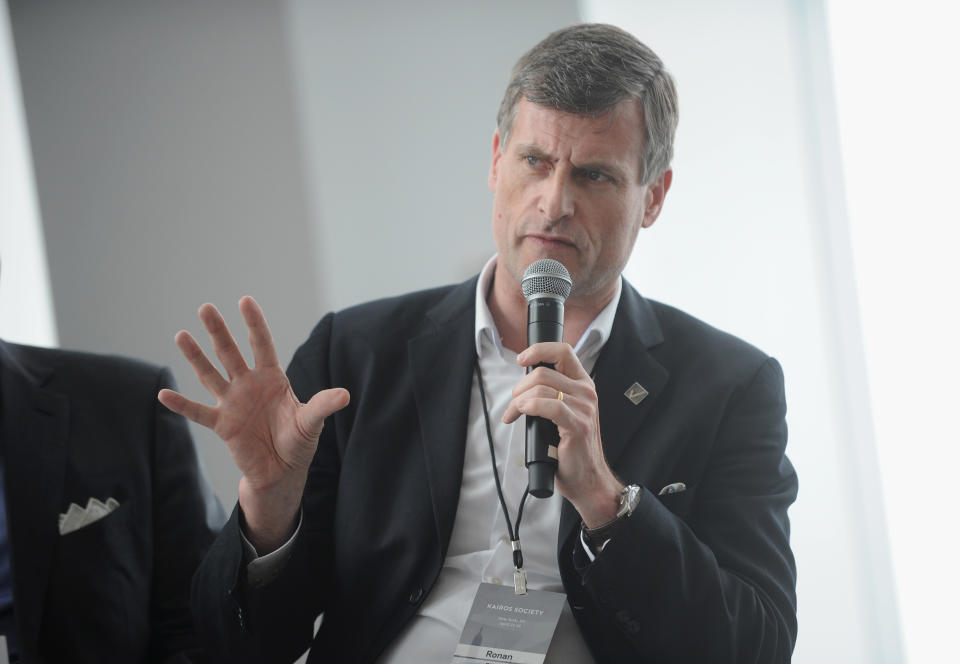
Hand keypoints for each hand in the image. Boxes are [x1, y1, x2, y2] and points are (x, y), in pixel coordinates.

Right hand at [158, 296, 348, 551]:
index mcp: (272, 379)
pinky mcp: (222, 425)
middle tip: (205, 307)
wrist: (282, 472)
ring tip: (181, 335)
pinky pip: (198, 412)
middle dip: (219, 331)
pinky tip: (164, 394)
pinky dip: (181, 405)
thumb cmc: (298, 442)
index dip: (254, 324)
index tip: (244, 301)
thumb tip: (345, 395)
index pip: (261, 345)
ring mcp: (233, 403)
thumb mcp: (311, 423)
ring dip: (196, 356)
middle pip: (231, 353)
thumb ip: (323, 406)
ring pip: (210, 375)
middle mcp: (249, 385)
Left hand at [502, 342, 621, 526]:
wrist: (587, 478)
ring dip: (519, 402)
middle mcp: (587, 392)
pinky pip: (548, 406)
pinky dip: (529, 407)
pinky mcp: (578, 425)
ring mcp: (584, 408)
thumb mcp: (563, 413)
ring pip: (541, 389)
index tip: (521, 359)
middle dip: (520, 388)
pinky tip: (522, 414)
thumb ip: (551, 393)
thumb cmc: (570, 448)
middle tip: (514, 405)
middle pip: (543, 372)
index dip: (539, 350)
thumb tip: (524, 384)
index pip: (563, 351)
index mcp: (583, 385)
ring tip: (513, 415)